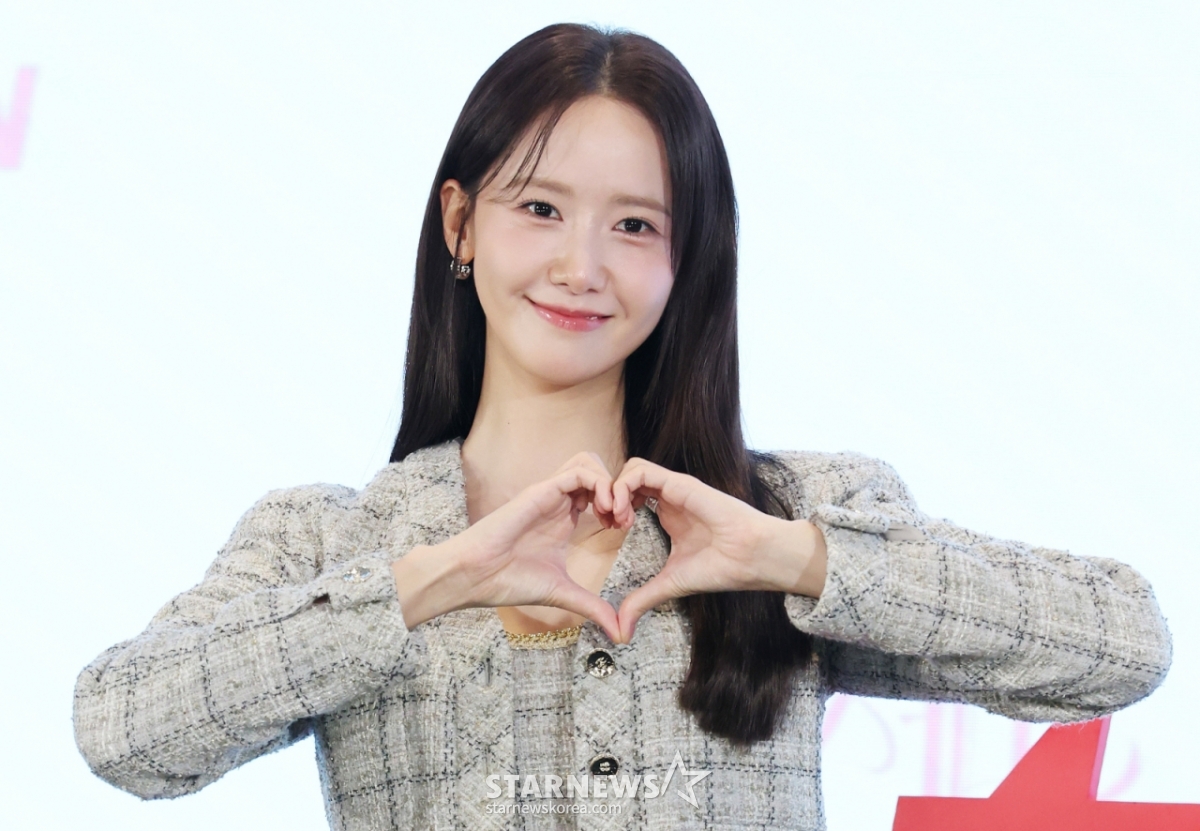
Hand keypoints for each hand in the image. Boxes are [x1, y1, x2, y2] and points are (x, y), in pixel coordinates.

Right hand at [393, 452, 621, 640]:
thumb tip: (619, 633)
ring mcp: (550, 494)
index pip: (599, 494)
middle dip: (618, 490)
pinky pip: (578, 472)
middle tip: (622, 520)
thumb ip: (592, 607)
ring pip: (588, 463)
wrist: (476, 577)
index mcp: (563, 519)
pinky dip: (599, 485)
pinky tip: (602, 512)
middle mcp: (558, 502)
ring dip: (609, 484)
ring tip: (613, 514)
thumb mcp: (563, 594)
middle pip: (596, 471)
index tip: (623, 531)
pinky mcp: (541, 491)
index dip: (618, 507)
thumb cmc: (510, 582)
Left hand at [610, 457, 826, 642]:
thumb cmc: (720, 567)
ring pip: (630, 468)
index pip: (630, 495)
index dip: (612, 509)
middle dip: (607, 497)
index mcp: (667, 513)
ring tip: (617, 520)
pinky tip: (626, 515)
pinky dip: (623, 487)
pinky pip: (641, 470)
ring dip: (613, 491)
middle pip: (626, 478)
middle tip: (607, 525)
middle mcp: (669, 496)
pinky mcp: (679, 483)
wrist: (751, 557)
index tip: (608, 532)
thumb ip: (643, 600)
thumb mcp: (670, 584)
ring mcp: (673, 487)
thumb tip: (621, 630)